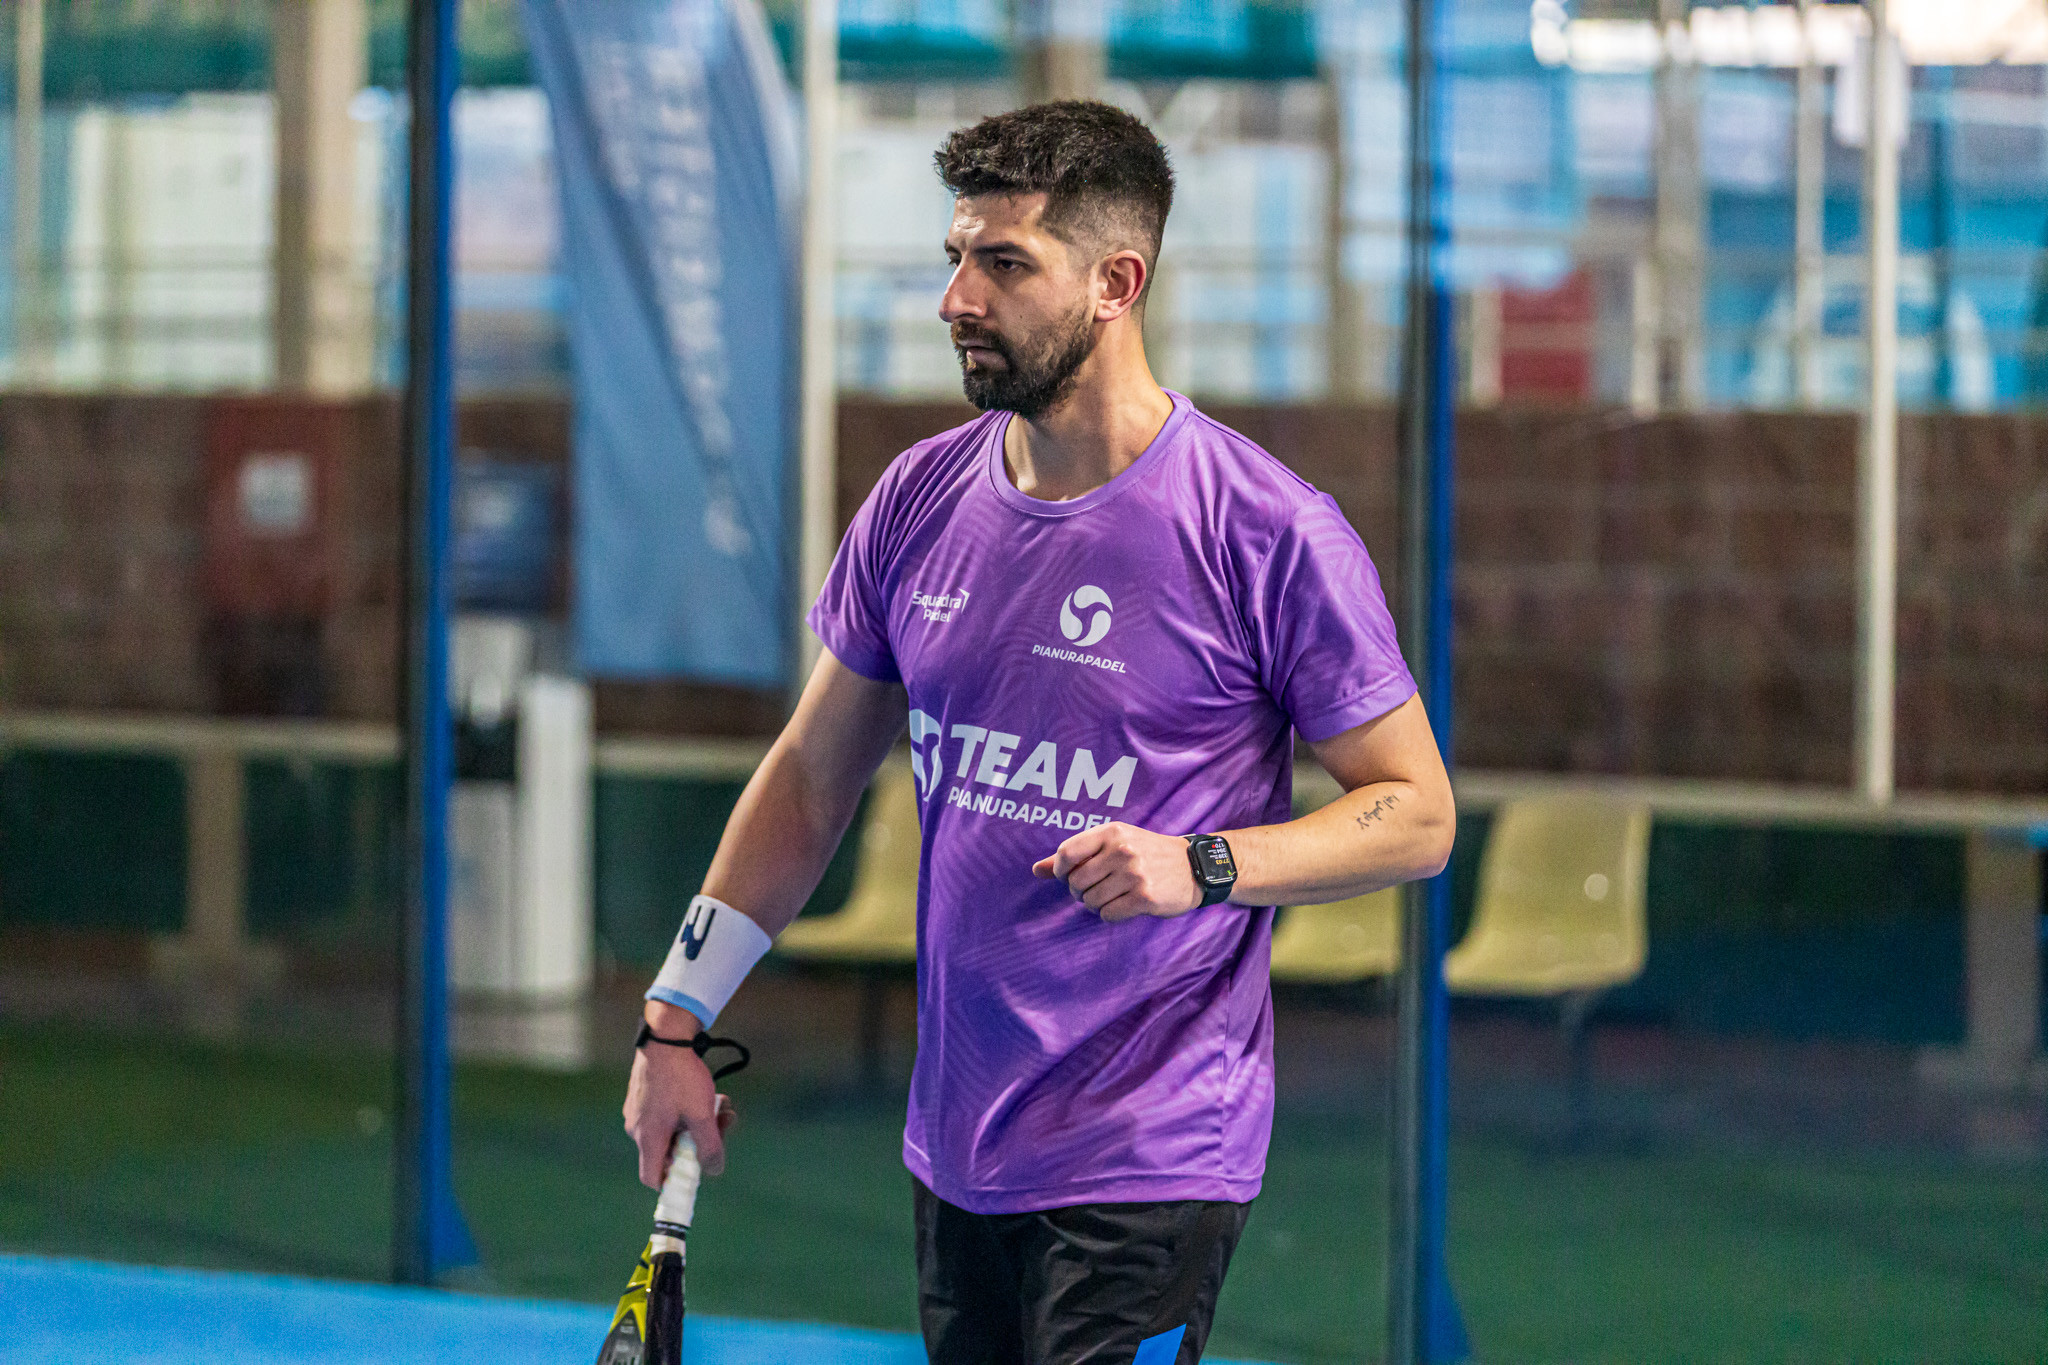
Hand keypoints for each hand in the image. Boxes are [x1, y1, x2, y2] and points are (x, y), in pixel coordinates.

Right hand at [623, 1004, 736, 1188]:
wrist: (666, 1036)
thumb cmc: (682, 1076)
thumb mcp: (702, 1115)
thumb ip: (709, 1147)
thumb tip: (714, 1171)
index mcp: (648, 1138)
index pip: (651, 1178)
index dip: (671, 1182)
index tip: (695, 1173)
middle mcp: (637, 1128)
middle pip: (668, 1152)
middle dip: (699, 1143)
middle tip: (723, 1124)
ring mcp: (638, 1110)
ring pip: (671, 1130)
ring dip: (697, 1123)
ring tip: (722, 1106)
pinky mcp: (643, 1094)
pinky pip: (665, 1113)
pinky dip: (686, 1110)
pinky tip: (706, 1094)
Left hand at [1030, 822, 1201, 921]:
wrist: (1195, 866)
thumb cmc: (1147, 853)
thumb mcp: (1113, 843)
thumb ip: (1075, 855)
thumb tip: (1036, 870)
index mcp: (1112, 832)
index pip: (1067, 853)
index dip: (1061, 871)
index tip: (1070, 876)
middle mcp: (1122, 850)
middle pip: (1076, 883)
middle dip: (1080, 892)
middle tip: (1097, 889)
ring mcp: (1134, 874)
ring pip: (1091, 902)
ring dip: (1097, 905)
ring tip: (1114, 896)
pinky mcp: (1145, 897)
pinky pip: (1108, 915)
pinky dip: (1111, 915)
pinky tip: (1126, 905)